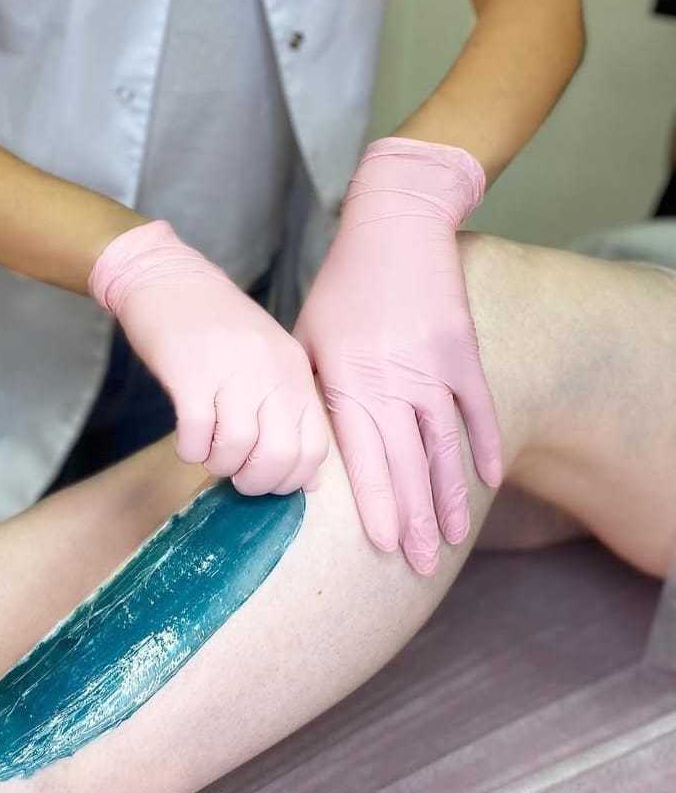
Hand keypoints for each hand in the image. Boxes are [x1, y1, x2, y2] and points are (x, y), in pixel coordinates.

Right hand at [89, 220, 328, 494]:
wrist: (166, 277)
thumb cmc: (214, 325)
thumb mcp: (265, 359)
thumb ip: (287, 410)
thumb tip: (307, 478)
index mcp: (293, 371)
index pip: (314, 447)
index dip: (290, 479)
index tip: (266, 479)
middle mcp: (269, 371)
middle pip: (279, 456)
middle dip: (255, 481)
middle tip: (235, 475)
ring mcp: (230, 371)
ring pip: (237, 449)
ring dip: (218, 464)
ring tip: (208, 451)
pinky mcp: (189, 374)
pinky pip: (196, 435)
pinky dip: (190, 449)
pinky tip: (187, 437)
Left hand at [293, 137, 502, 573]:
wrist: (395, 227)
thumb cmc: (342, 285)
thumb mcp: (308, 337)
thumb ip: (312, 392)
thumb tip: (303, 443)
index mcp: (349, 380)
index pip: (365, 458)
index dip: (377, 505)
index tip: (383, 545)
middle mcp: (393, 381)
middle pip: (408, 464)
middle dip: (414, 520)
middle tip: (422, 566)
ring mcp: (434, 368)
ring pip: (446, 447)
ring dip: (450, 497)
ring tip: (452, 539)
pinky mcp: (463, 351)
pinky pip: (479, 410)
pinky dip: (486, 446)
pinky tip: (490, 483)